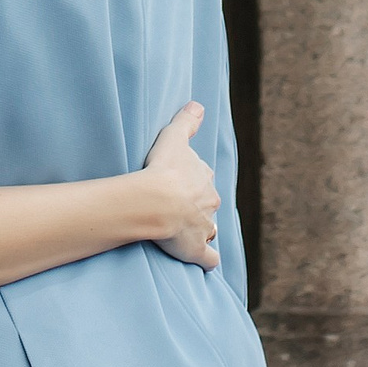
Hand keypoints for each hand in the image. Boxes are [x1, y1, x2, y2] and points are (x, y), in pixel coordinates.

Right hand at [134, 104, 219, 267]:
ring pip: (208, 230)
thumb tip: (198, 104)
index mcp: (205, 180)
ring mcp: (205, 228)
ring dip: (201, 232)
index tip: (181, 186)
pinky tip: (202, 262)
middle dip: (198, 208)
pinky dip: (206, 260)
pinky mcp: (196, 250)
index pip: (203, 182)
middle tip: (179, 210)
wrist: (157, 201)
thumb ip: (187, 121)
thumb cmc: (164, 168)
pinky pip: (208, 259)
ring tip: (185, 234)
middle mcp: (210, 204)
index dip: (194, 185)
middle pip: (207, 206)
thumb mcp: (174, 137)